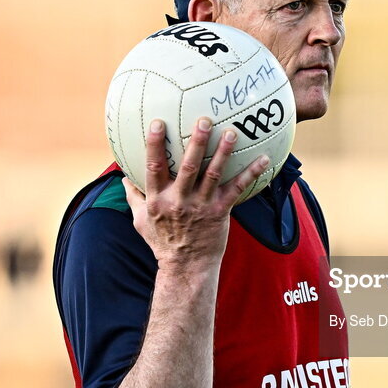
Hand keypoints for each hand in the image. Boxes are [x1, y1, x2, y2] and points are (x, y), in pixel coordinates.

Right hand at [123, 117, 269, 270]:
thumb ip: (134, 197)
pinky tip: (264, 159)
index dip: (155, 145)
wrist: (186, 267)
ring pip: (213, 175)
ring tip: (231, 132)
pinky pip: (237, 190)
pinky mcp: (220, 213)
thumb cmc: (163, 242)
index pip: (154, 167)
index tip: (158, 123)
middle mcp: (179, 201)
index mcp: (158, 199)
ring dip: (223, 152)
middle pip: (187, 167)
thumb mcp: (141, 221)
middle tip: (204, 120)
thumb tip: (123, 177)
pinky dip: (251, 174)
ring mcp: (201, 206)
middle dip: (196, 142)